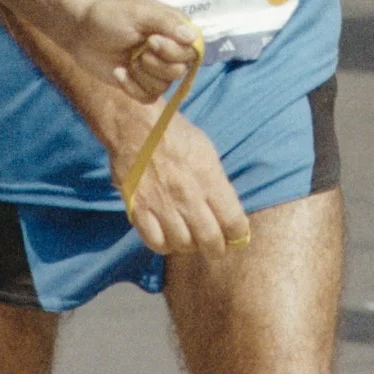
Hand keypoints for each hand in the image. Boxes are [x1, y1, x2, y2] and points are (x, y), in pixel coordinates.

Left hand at [65, 0, 201, 103]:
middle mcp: (169, 50)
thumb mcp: (137, 12)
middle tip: (138, 52)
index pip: (192, 50)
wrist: (80, 31)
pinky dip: (132, 88)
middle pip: (179, 70)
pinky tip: (119, 72)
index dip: (174, 51)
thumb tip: (192, 37)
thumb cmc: (108, 15)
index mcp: (173, 29)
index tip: (151, 41)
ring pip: (164, 86)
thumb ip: (166, 22)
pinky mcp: (140, 83)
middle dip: (155, 64)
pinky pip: (149, 97)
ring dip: (142, 76)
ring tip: (127, 61)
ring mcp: (154, 68)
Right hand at [106, 104, 248, 254]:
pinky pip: (155, 242)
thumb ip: (218, 184)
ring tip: (190, 240)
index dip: (238, 235)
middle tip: (215, 248)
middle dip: (216, 249)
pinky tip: (167, 237)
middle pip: (210, 240)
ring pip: (182, 244)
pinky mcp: (139, 208)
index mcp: (209, 178)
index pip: (233, 222)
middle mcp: (188, 195)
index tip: (236, 236)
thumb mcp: (207, 152)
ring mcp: (162, 204)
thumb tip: (228, 212)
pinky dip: (164, 245)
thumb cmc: (175, 134)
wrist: (136, 124)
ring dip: (189, 246)